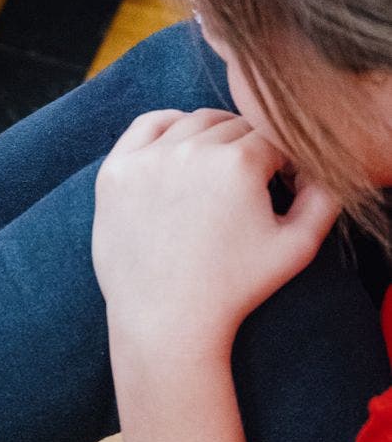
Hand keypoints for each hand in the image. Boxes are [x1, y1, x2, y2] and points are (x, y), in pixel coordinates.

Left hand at [92, 109, 338, 357]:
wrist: (167, 319)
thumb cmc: (235, 287)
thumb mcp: (298, 246)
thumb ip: (324, 197)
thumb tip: (317, 166)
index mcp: (239, 162)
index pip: (272, 137)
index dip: (281, 161)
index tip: (278, 186)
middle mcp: (191, 150)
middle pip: (232, 127)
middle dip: (248, 149)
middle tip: (247, 185)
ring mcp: (148, 158)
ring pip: (192, 122)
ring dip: (212, 137)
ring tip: (217, 171)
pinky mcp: (116, 170)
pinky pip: (146, 126)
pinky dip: (168, 127)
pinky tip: (181, 149)